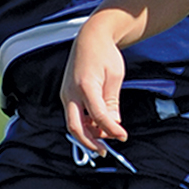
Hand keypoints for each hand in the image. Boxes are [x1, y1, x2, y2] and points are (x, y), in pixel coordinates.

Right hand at [61, 18, 128, 154]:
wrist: (90, 37)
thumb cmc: (105, 54)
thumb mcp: (115, 77)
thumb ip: (112, 102)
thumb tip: (114, 125)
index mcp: (85, 85)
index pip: (98, 116)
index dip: (111, 129)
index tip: (123, 136)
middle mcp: (71, 92)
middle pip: (75, 127)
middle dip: (89, 142)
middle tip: (104, 151)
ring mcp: (65, 93)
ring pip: (73, 123)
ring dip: (88, 133)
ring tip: (106, 136)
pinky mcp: (66, 94)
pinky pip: (73, 114)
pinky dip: (85, 123)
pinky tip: (98, 125)